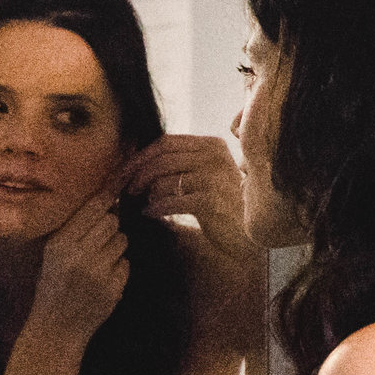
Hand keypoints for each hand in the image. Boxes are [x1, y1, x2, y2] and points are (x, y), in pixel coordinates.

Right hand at [27, 191, 128, 346]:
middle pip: (111, 221)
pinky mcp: (114, 287)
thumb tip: (106, 200)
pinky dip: (119, 267)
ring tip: (99, 260)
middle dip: (110, 226)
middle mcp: (79, 255)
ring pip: (122, 240)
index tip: (118, 182)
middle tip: (99, 238)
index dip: (107, 195)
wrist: (57, 327)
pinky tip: (104, 278)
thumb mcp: (54, 253)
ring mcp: (98, 272)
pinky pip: (126, 263)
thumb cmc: (55, 284)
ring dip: (115, 246)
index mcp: (60, 243)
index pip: (92, 208)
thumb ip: (75, 227)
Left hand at [124, 136, 253, 260]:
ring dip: (146, 193)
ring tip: (141, 202)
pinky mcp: (210, 201)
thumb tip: (140, 159)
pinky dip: (155, 208)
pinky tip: (148, 213)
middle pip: (161, 159)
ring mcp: (213, 178)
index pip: (166, 142)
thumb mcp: (208, 174)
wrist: (249, 233)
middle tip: (126, 189)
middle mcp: (213, 157)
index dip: (141, 156)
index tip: (125, 170)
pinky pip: (170, 201)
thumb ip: (184, 162)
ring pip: (163, 180)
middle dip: (137, 174)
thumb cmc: (224, 204)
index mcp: (211, 145)